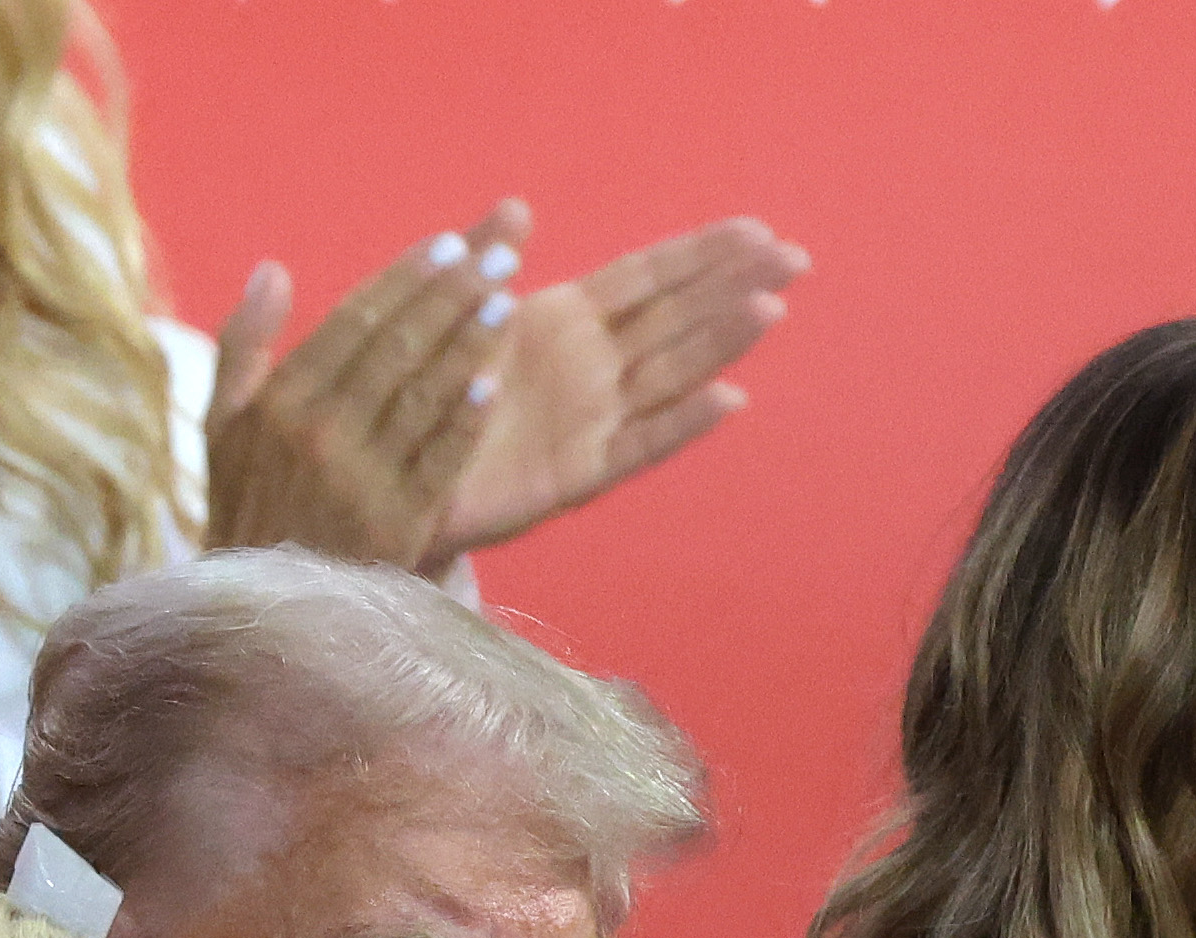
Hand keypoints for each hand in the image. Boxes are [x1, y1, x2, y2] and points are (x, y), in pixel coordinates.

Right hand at [205, 206, 529, 572]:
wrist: (262, 613)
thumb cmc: (246, 510)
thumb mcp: (221, 428)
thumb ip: (244, 346)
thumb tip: (272, 270)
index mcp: (281, 403)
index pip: (354, 322)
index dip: (406, 279)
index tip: (450, 243)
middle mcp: (319, 435)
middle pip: (396, 348)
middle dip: (451, 294)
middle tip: (499, 253)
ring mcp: (360, 482)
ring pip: (421, 397)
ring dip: (467, 344)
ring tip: (506, 298)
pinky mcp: (396, 528)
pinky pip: (437, 464)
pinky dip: (463, 425)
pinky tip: (491, 386)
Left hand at [432, 215, 808, 562]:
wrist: (399, 476)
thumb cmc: (426, 393)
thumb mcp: (451, 317)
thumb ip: (484, 262)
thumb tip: (520, 203)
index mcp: (566, 321)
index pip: (648, 277)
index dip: (701, 253)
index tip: (758, 228)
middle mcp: (592, 366)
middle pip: (677, 316)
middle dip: (735, 284)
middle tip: (796, 256)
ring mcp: (593, 418)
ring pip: (672, 371)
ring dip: (721, 341)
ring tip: (770, 307)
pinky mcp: (581, 472)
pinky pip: (641, 443)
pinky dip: (683, 423)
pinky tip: (728, 399)